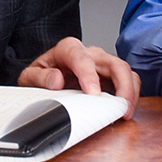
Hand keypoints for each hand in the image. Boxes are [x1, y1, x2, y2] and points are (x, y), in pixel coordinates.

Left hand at [17, 37, 141, 117]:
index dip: (89, 75)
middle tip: (121, 107)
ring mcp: (103, 64)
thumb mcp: (31, 77)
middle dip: (122, 85)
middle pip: (114, 63)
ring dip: (130, 92)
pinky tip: (124, 110)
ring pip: (125, 72)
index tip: (93, 94)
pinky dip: (131, 95)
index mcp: (68, 49)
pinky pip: (128, 81)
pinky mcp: (111, 77)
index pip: (81, 57)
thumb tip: (57, 80)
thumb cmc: (42, 75)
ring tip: (125, 112)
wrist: (46, 76)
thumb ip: (40, 77)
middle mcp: (90, 54)